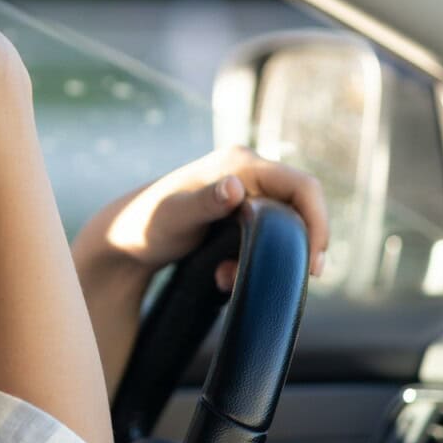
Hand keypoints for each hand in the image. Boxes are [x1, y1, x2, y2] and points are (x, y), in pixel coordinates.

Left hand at [90, 146, 329, 290]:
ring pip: (284, 224)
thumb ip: (205, 202)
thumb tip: (234, 186)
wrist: (124, 237)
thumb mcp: (174, 216)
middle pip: (301, 206)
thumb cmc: (146, 224)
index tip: (314, 262)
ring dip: (273, 255)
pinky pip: (266, 235)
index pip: (302, 186)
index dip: (318, 221)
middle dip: (300, 244)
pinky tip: (225, 276)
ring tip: (233, 278)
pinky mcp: (238, 212)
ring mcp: (244, 191)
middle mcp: (247, 172)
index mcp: (239, 163)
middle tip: (299, 279)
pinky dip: (254, 259)